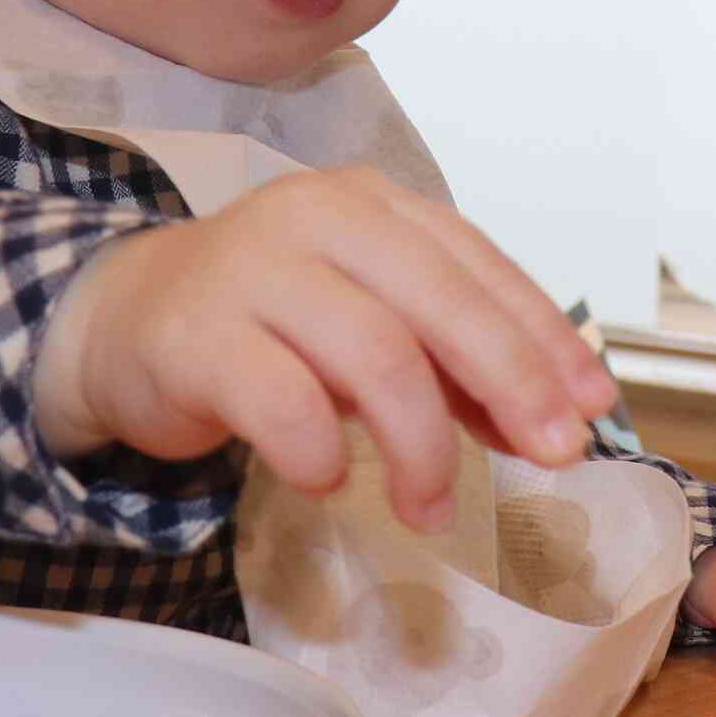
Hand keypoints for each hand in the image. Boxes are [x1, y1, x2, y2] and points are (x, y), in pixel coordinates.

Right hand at [32, 167, 614, 531]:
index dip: (544, 337)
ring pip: (372, 352)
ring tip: (432, 510)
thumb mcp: (370, 326)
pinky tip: (329, 482)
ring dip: (421, 445)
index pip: (479, 264)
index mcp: (373, 206)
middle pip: (439, 300)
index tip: (593, 407)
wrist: (122, 320)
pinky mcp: (196, 336)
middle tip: (554, 456)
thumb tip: (552, 423)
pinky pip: (283, 402)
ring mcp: (253, 270)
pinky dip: (321, 454)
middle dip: (511, 383)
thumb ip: (453, 365)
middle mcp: (317, 218)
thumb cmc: (268, 325)